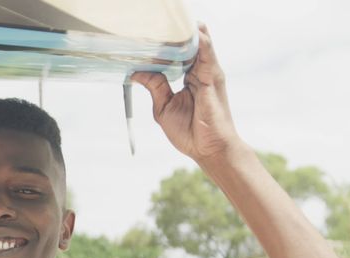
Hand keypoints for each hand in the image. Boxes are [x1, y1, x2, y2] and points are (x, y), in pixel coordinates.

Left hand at [132, 23, 243, 162]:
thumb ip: (155, 86)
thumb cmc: (189, 132)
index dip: (167, 43)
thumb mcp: (163, 107)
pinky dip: (202, 42)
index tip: (151, 32)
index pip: (179, 54)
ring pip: (200, 46)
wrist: (208, 149)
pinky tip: (195, 31)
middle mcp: (200, 73)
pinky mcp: (213, 79)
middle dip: (178, 32)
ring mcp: (209, 75)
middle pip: (190, 46)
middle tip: (164, 17)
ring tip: (179, 16)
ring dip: (191, 31)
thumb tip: (136, 71)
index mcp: (189, 78)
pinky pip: (208, 56)